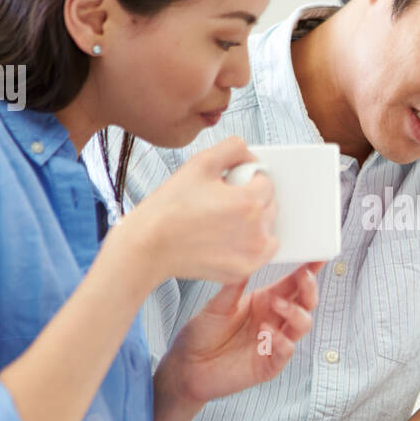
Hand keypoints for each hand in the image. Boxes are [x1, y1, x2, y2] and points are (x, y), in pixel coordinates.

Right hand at [122, 136, 278, 284]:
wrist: (149, 245)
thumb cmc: (171, 206)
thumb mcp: (201, 162)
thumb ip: (233, 149)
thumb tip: (250, 156)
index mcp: (249, 202)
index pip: (267, 183)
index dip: (248, 180)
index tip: (230, 185)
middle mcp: (256, 231)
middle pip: (270, 206)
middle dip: (252, 200)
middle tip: (223, 202)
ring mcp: (251, 254)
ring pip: (267, 230)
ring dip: (254, 223)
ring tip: (224, 221)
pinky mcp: (242, 271)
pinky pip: (260, 253)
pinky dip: (249, 246)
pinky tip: (225, 239)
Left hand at [156, 262, 323, 405]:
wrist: (187, 366)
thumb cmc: (201, 334)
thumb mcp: (217, 305)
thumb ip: (235, 286)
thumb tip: (249, 258)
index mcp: (265, 301)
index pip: (293, 284)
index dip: (309, 270)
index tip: (319, 255)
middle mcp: (274, 320)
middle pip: (305, 303)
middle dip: (309, 289)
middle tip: (303, 276)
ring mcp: (274, 342)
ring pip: (302, 325)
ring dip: (295, 312)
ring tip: (276, 305)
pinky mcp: (269, 364)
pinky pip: (286, 351)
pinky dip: (282, 341)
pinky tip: (267, 333)